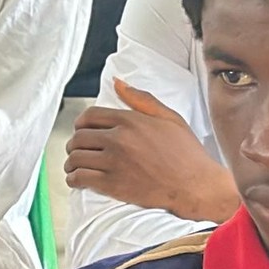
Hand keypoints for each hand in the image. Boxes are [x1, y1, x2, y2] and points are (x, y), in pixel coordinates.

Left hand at [63, 81, 240, 224]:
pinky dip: (73, 179)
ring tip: (74, 165)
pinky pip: (80, 178)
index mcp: (130, 121)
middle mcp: (118, 139)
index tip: (82, 130)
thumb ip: (140, 99)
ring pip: (76, 158)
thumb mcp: (169, 118)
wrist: (197, 186)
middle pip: (79, 137)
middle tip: (78, 149)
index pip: (90, 116)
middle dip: (75, 144)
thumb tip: (117, 82)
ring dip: (71, 162)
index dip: (81, 123)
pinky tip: (76, 179)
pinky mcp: (113, 185)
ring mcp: (114, 163)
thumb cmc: (187, 153)